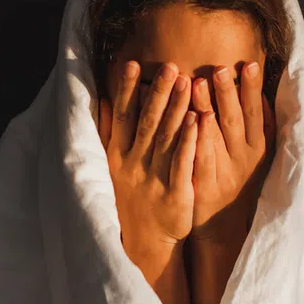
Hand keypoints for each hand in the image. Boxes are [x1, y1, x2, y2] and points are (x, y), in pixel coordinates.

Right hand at [98, 59, 197, 303]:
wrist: (146, 240)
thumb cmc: (133, 196)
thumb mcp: (116, 165)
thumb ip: (111, 133)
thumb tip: (105, 101)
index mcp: (119, 154)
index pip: (123, 116)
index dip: (127, 90)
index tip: (132, 64)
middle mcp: (134, 163)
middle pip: (147, 121)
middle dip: (158, 93)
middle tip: (171, 66)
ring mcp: (153, 178)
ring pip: (166, 138)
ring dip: (176, 109)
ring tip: (187, 82)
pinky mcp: (174, 193)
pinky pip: (182, 163)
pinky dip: (190, 141)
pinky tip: (199, 119)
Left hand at [189, 60, 273, 281]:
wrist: (223, 226)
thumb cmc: (238, 182)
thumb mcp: (255, 156)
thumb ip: (258, 126)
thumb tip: (261, 93)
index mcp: (257, 148)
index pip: (256, 113)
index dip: (253, 89)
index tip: (249, 64)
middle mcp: (244, 159)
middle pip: (237, 120)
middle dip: (229, 92)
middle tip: (220, 67)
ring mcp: (224, 173)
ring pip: (217, 136)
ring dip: (208, 107)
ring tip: (198, 81)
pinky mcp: (205, 187)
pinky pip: (201, 160)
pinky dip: (197, 140)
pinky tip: (190, 121)